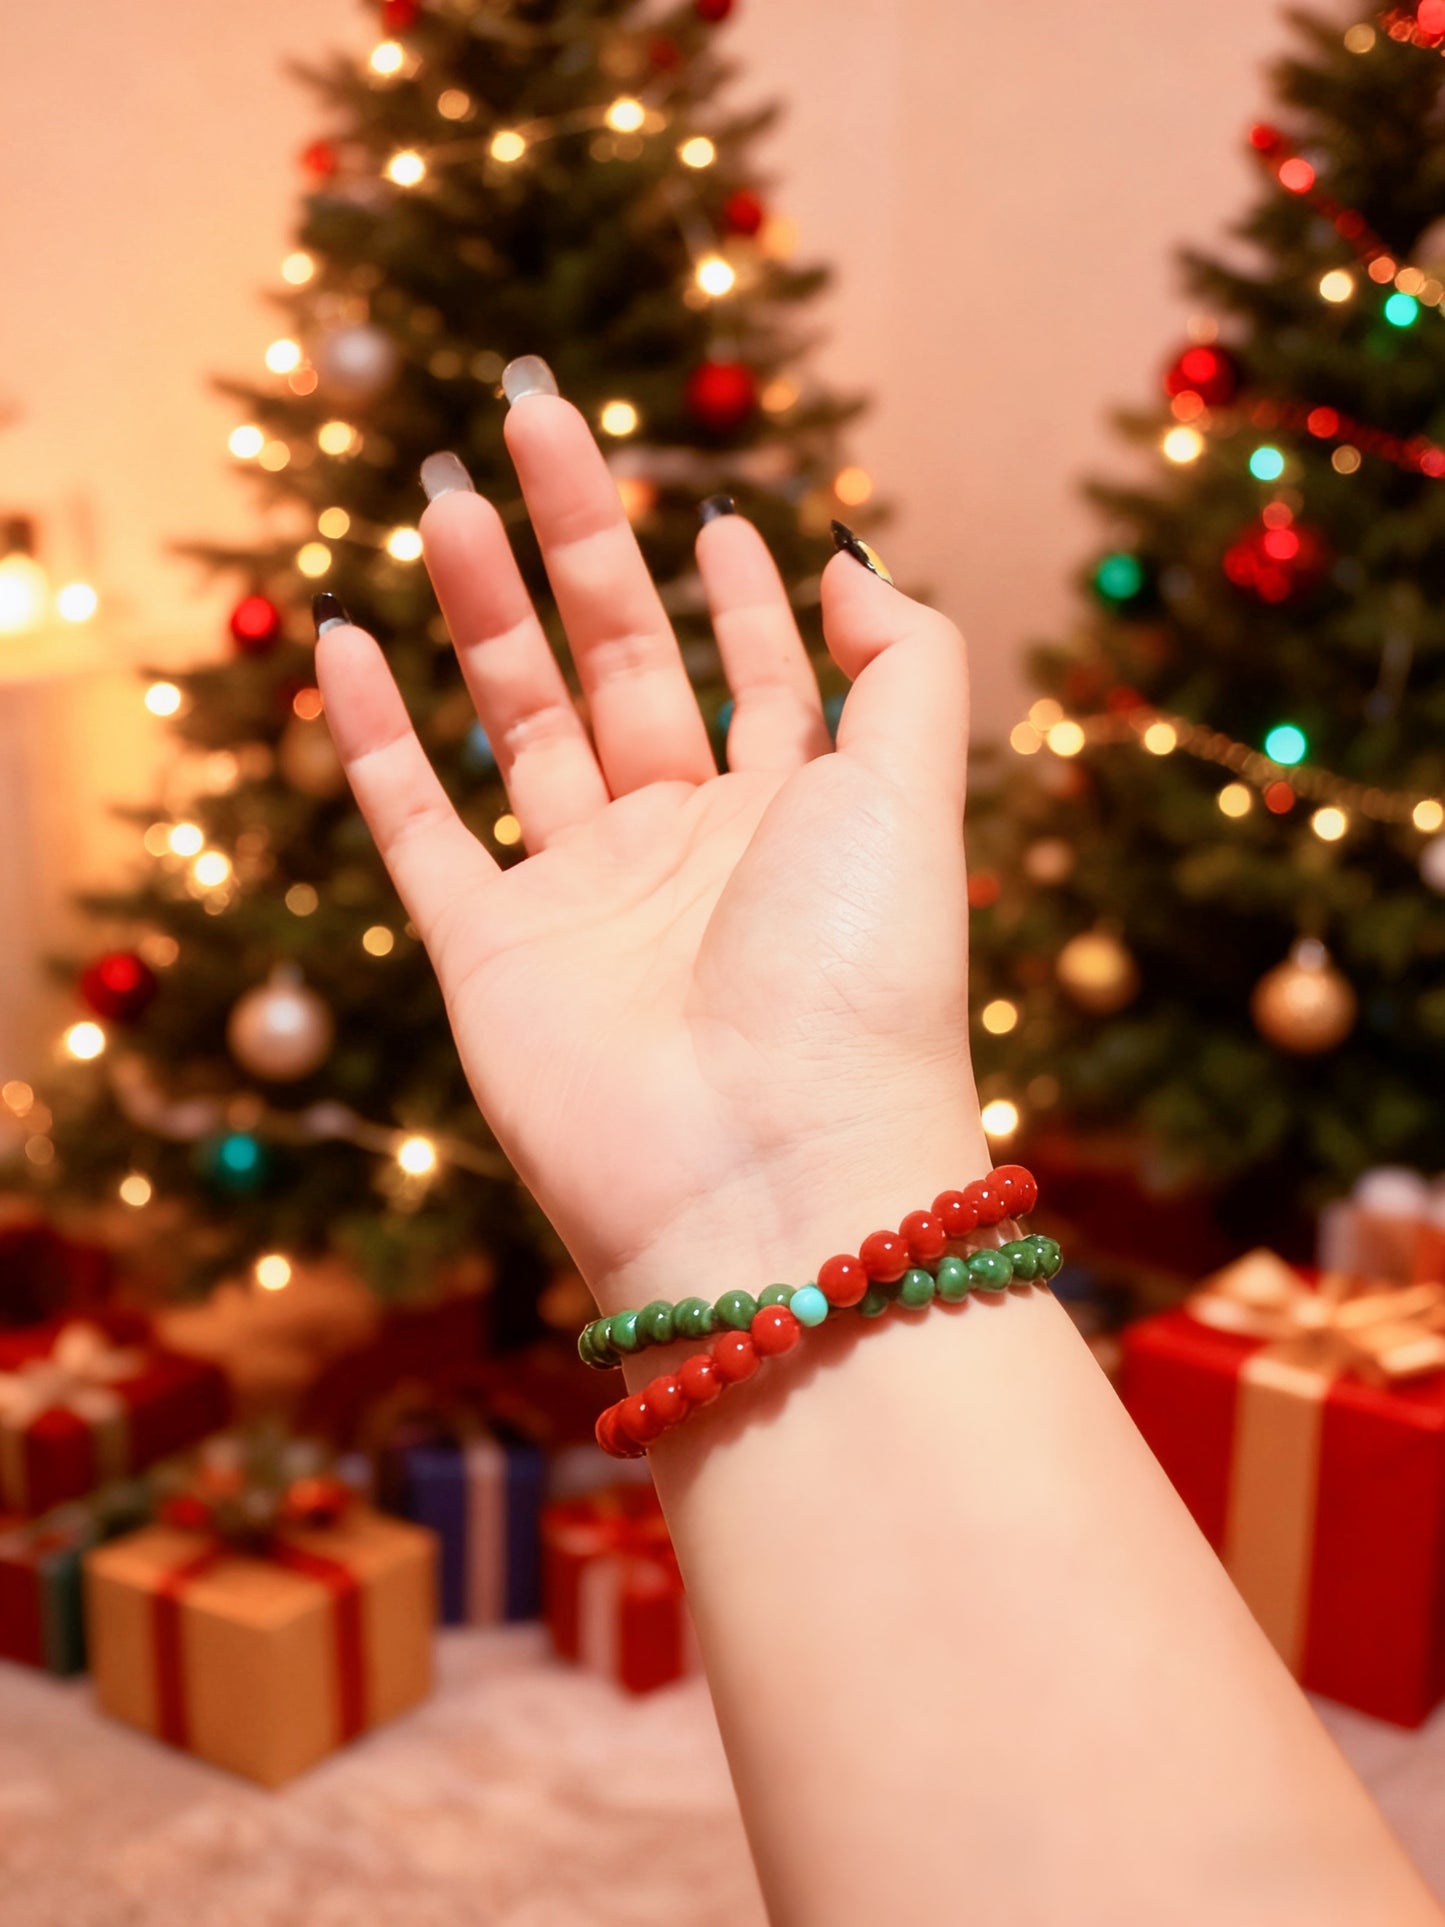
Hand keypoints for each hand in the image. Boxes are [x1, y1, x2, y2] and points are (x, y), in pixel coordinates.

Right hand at [316, 391, 983, 1309]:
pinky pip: (418, 827)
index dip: (739, 598)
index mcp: (794, 816)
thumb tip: (850, 558)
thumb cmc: (856, 980)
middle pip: (622, 666)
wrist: (765, 1174)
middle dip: (581, 544)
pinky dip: (375, 741)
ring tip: (441, 501)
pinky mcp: (488, 952)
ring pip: (518, 727)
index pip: (760, 680)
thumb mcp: (913, 792)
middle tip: (536, 416)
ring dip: (482, 614)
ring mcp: (582, 900)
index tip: (712, 516)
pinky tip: (344, 644)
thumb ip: (903, 663)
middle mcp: (687, 849)